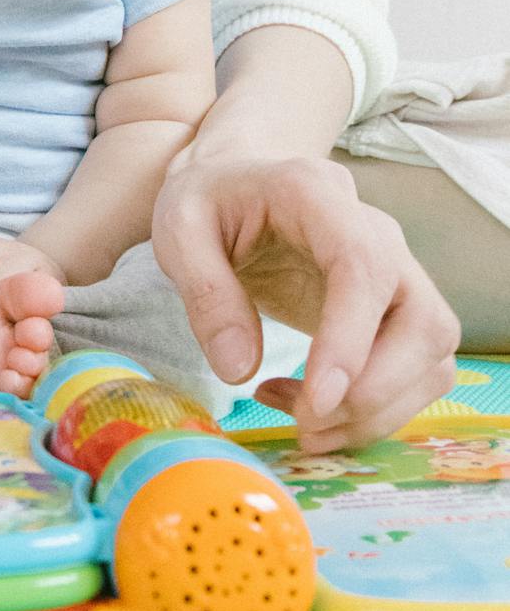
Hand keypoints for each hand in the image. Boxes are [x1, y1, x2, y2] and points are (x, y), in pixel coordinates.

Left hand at [151, 152, 459, 448]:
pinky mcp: (397, 311)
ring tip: (300, 424)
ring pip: (432, 354)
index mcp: (317, 196)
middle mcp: (377, 232)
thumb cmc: (207, 202)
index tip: (318, 400)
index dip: (351, 339)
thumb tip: (238, 370)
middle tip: (303, 423)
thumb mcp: (178, 231)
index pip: (364, 267)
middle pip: (424, 321)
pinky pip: (419, 370)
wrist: (234, 186)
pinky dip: (376, 408)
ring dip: (378, 409)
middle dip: (374, 391)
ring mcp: (397, 271)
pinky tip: (309, 407)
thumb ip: (205, 294)